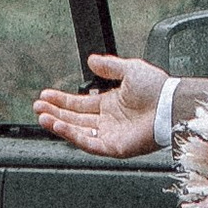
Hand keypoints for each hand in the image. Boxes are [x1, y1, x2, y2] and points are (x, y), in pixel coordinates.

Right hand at [32, 51, 167, 157]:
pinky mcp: (114, 147)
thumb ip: (109, 66)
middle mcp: (109, 121)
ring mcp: (111, 135)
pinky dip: (72, 136)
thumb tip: (91, 60)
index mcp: (111, 104)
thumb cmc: (157, 88)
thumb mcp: (130, 69)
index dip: (62, 100)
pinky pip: (89, 143)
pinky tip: (59, 126)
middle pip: (75, 118)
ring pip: (78, 132)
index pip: (80, 104)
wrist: (170, 104)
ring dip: (59, 124)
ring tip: (42, 117)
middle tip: (38, 107)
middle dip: (55, 112)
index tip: (46, 95)